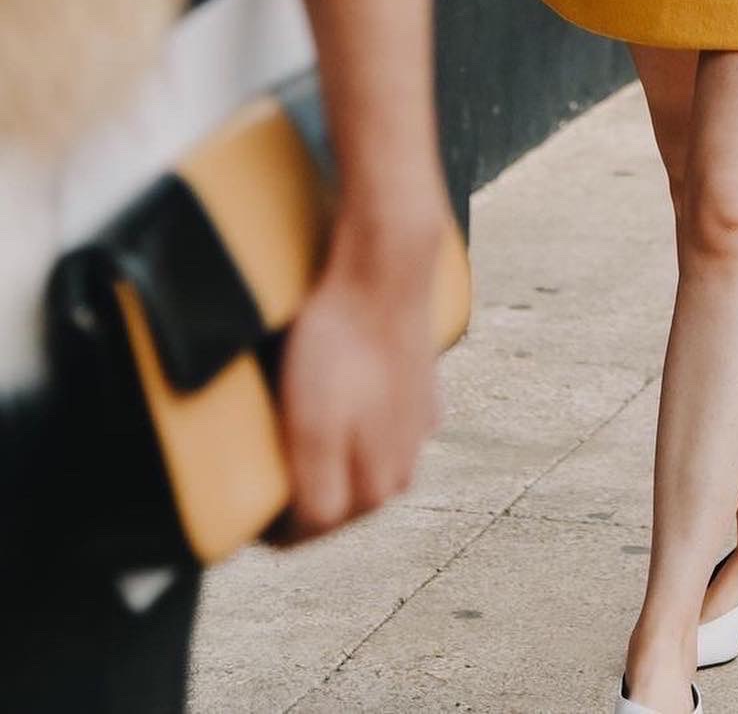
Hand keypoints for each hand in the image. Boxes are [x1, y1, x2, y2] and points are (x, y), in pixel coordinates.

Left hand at [271, 199, 445, 543]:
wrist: (383, 271)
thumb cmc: (338, 346)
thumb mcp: (310, 434)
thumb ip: (311, 499)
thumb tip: (288, 541)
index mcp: (376, 488)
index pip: (308, 534)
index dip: (268, 524)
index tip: (239, 503)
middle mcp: (404, 468)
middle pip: (339, 504)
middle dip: (300, 495)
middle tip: (261, 463)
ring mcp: (418, 427)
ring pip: (364, 465)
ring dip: (332, 460)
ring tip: (296, 430)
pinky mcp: (422, 389)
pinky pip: (384, 422)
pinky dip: (360, 419)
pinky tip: (345, 396)